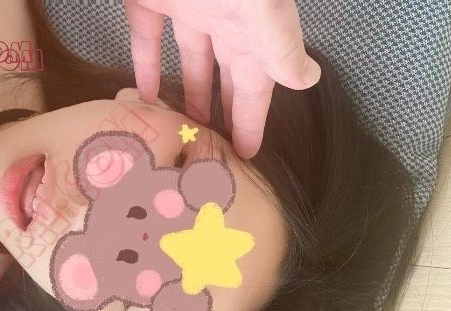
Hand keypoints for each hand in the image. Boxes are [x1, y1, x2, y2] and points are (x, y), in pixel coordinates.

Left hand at [124, 0, 320, 158]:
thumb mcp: (263, 12)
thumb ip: (281, 46)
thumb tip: (307, 80)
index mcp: (254, 30)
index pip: (258, 87)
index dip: (255, 121)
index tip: (250, 156)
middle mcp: (224, 23)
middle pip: (228, 78)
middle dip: (226, 113)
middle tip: (217, 149)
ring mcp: (190, 8)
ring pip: (191, 62)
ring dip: (188, 94)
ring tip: (185, 128)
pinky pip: (148, 38)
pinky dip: (144, 65)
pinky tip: (143, 93)